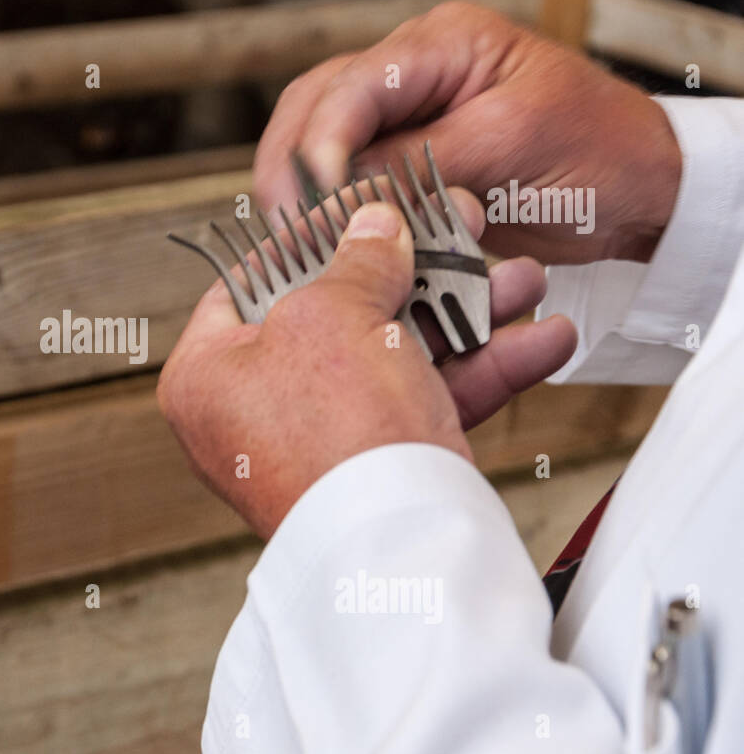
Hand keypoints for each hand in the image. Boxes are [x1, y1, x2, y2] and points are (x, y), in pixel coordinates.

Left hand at [157, 193, 574, 538]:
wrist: (396, 548)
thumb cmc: (333, 432)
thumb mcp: (334, 316)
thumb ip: (356, 261)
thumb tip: (372, 226)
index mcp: (208, 372)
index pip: (250, 281)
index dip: (311, 236)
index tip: (362, 205)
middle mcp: (253, 410)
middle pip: (338, 315)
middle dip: (415, 272)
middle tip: (461, 230)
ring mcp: (319, 442)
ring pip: (396, 357)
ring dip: (469, 316)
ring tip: (524, 280)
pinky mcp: (378, 471)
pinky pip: (427, 404)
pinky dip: (485, 372)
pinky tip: (545, 341)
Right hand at [253, 1, 681, 264]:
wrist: (644, 192)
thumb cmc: (601, 152)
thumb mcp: (512, 145)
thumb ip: (421, 161)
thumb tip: (340, 191)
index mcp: (443, 44)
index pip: (350, 87)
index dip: (322, 147)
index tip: (317, 204)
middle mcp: (412, 73)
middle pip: (313, 108)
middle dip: (291, 169)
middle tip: (288, 228)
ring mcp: (403, 117)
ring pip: (314, 144)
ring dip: (299, 192)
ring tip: (297, 240)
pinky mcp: (404, 163)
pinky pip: (344, 182)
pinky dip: (325, 212)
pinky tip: (320, 243)